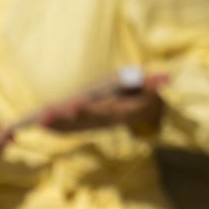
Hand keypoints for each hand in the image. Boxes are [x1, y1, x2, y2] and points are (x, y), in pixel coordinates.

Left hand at [41, 73, 168, 134]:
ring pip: (75, 127)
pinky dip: (57, 129)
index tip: (74, 106)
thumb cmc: (141, 91)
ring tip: (40, 120)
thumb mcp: (149, 85)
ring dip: (57, 125)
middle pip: (84, 122)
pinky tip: (43, 125)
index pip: (103, 112)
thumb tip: (167, 78)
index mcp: (121, 111)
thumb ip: (154, 82)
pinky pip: (71, 130)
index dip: (89, 110)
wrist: (142, 109)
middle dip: (65, 119)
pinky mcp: (88, 126)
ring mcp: (97, 125)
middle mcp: (107, 121)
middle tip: (47, 115)